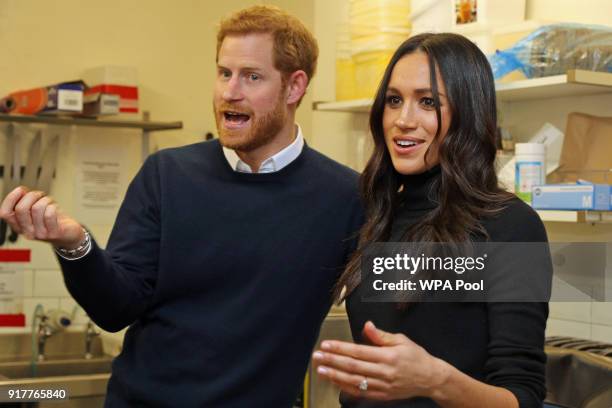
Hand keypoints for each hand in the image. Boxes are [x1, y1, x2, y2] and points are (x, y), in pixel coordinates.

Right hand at [0, 186, 83, 247]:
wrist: (69, 234)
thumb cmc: (52, 220)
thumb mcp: (35, 210)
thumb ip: (25, 201)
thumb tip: (21, 190)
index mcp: (18, 225)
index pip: (5, 213)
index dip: (10, 198)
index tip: (20, 190)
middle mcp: (27, 231)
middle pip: (21, 209)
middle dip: (31, 195)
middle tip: (40, 194)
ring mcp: (39, 234)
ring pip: (37, 208)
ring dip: (45, 200)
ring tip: (49, 202)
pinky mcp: (53, 234)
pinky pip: (49, 214)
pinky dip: (53, 206)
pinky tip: (55, 209)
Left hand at [312, 321, 447, 400]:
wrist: (431, 378)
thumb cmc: (416, 357)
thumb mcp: (402, 340)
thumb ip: (381, 335)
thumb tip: (367, 325)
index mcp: (388, 356)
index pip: (358, 351)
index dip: (340, 348)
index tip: (326, 345)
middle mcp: (384, 372)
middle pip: (352, 366)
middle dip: (332, 361)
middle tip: (317, 357)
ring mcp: (383, 386)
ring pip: (354, 381)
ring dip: (335, 376)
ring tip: (321, 370)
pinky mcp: (382, 395)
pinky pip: (361, 392)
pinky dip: (346, 387)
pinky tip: (335, 381)